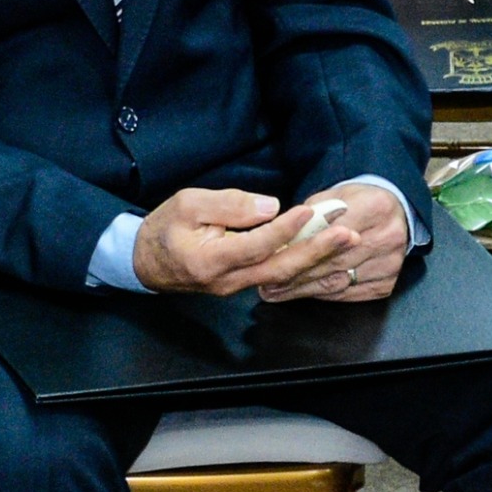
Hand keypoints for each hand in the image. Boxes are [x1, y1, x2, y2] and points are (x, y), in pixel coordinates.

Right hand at [123, 184, 360, 299]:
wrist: (144, 261)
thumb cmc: (163, 228)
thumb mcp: (187, 204)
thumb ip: (228, 205)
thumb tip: (270, 207)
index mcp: (210, 260)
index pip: (254, 245)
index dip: (283, 229)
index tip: (308, 212)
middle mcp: (227, 280)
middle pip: (280, 269)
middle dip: (317, 251)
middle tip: (347, 234)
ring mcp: (236, 287)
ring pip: (283, 277)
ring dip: (317, 259)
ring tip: (346, 241)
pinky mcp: (242, 284)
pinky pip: (278, 279)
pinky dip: (305, 268)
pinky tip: (328, 260)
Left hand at [277, 180, 413, 304]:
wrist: (394, 213)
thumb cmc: (357, 202)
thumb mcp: (333, 196)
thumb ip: (311, 215)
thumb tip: (283, 239)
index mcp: (374, 207)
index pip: (329, 233)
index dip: (297, 247)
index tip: (270, 256)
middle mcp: (387, 237)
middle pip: (333, 261)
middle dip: (296, 274)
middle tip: (265, 281)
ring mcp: (389, 263)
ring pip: (338, 282)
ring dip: (303, 289)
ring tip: (275, 290)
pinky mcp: (386, 283)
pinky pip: (348, 295)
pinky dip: (322, 295)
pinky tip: (302, 293)